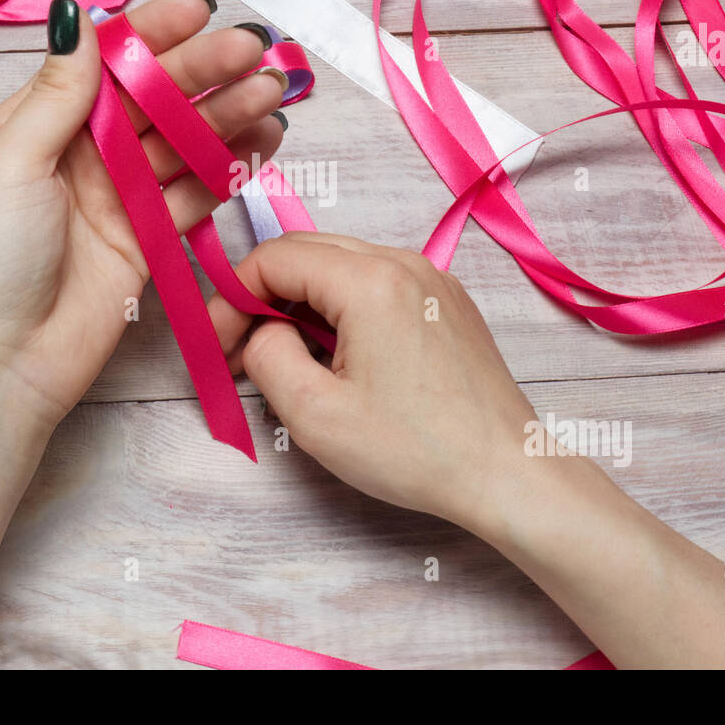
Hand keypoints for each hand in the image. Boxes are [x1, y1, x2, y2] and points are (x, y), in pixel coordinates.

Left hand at [0, 0, 287, 432]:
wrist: (6, 360)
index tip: (200, 11)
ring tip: (274, 93)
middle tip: (255, 50)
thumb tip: (79, 18)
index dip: (153, 33)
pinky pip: (198, 190)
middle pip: (156, 97)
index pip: (107, 62)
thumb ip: (57, 94)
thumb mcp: (11, 163)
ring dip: (229, 112)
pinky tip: (266, 141)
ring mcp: (122, 194)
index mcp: (43, 123)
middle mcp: (85, 151)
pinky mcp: (151, 236)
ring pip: (184, 140)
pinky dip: (232, 165)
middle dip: (205, 70)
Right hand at [207, 232, 584, 536]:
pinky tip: (336, 357)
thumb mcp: (315, 415)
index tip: (217, 344)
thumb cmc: (415, 450)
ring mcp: (432, 279)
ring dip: (301, 302)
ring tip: (285, 359)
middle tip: (240, 351)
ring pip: (342, 265)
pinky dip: (342, 308)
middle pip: (307, 252)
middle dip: (262, 296)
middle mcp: (404, 262)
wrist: (507, 473)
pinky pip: (377, 284)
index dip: (231, 297)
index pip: (274, 257)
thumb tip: (263, 333)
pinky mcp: (448, 302)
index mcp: (369, 281)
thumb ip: (267, 356)